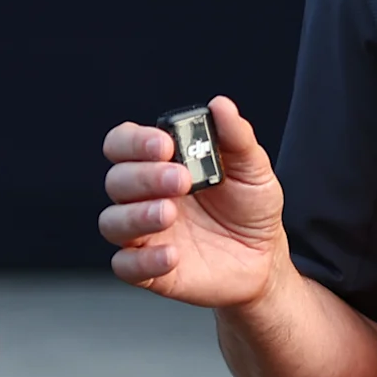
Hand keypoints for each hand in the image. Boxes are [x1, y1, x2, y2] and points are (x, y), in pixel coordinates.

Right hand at [102, 95, 285, 307]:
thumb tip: (221, 105)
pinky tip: (171, 255)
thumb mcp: (253, 170)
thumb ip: (237, 138)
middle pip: (117, 180)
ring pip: (112, 222)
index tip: (164, 144)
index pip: (123, 143)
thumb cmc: (251, 209)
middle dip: (144, 177)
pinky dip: (143, 260)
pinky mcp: (150, 271)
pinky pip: (126, 266)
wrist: (264, 259)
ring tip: (169, 213)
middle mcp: (144, 196)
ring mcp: (145, 233)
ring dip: (136, 215)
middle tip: (180, 179)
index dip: (134, 141)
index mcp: (160, 164)